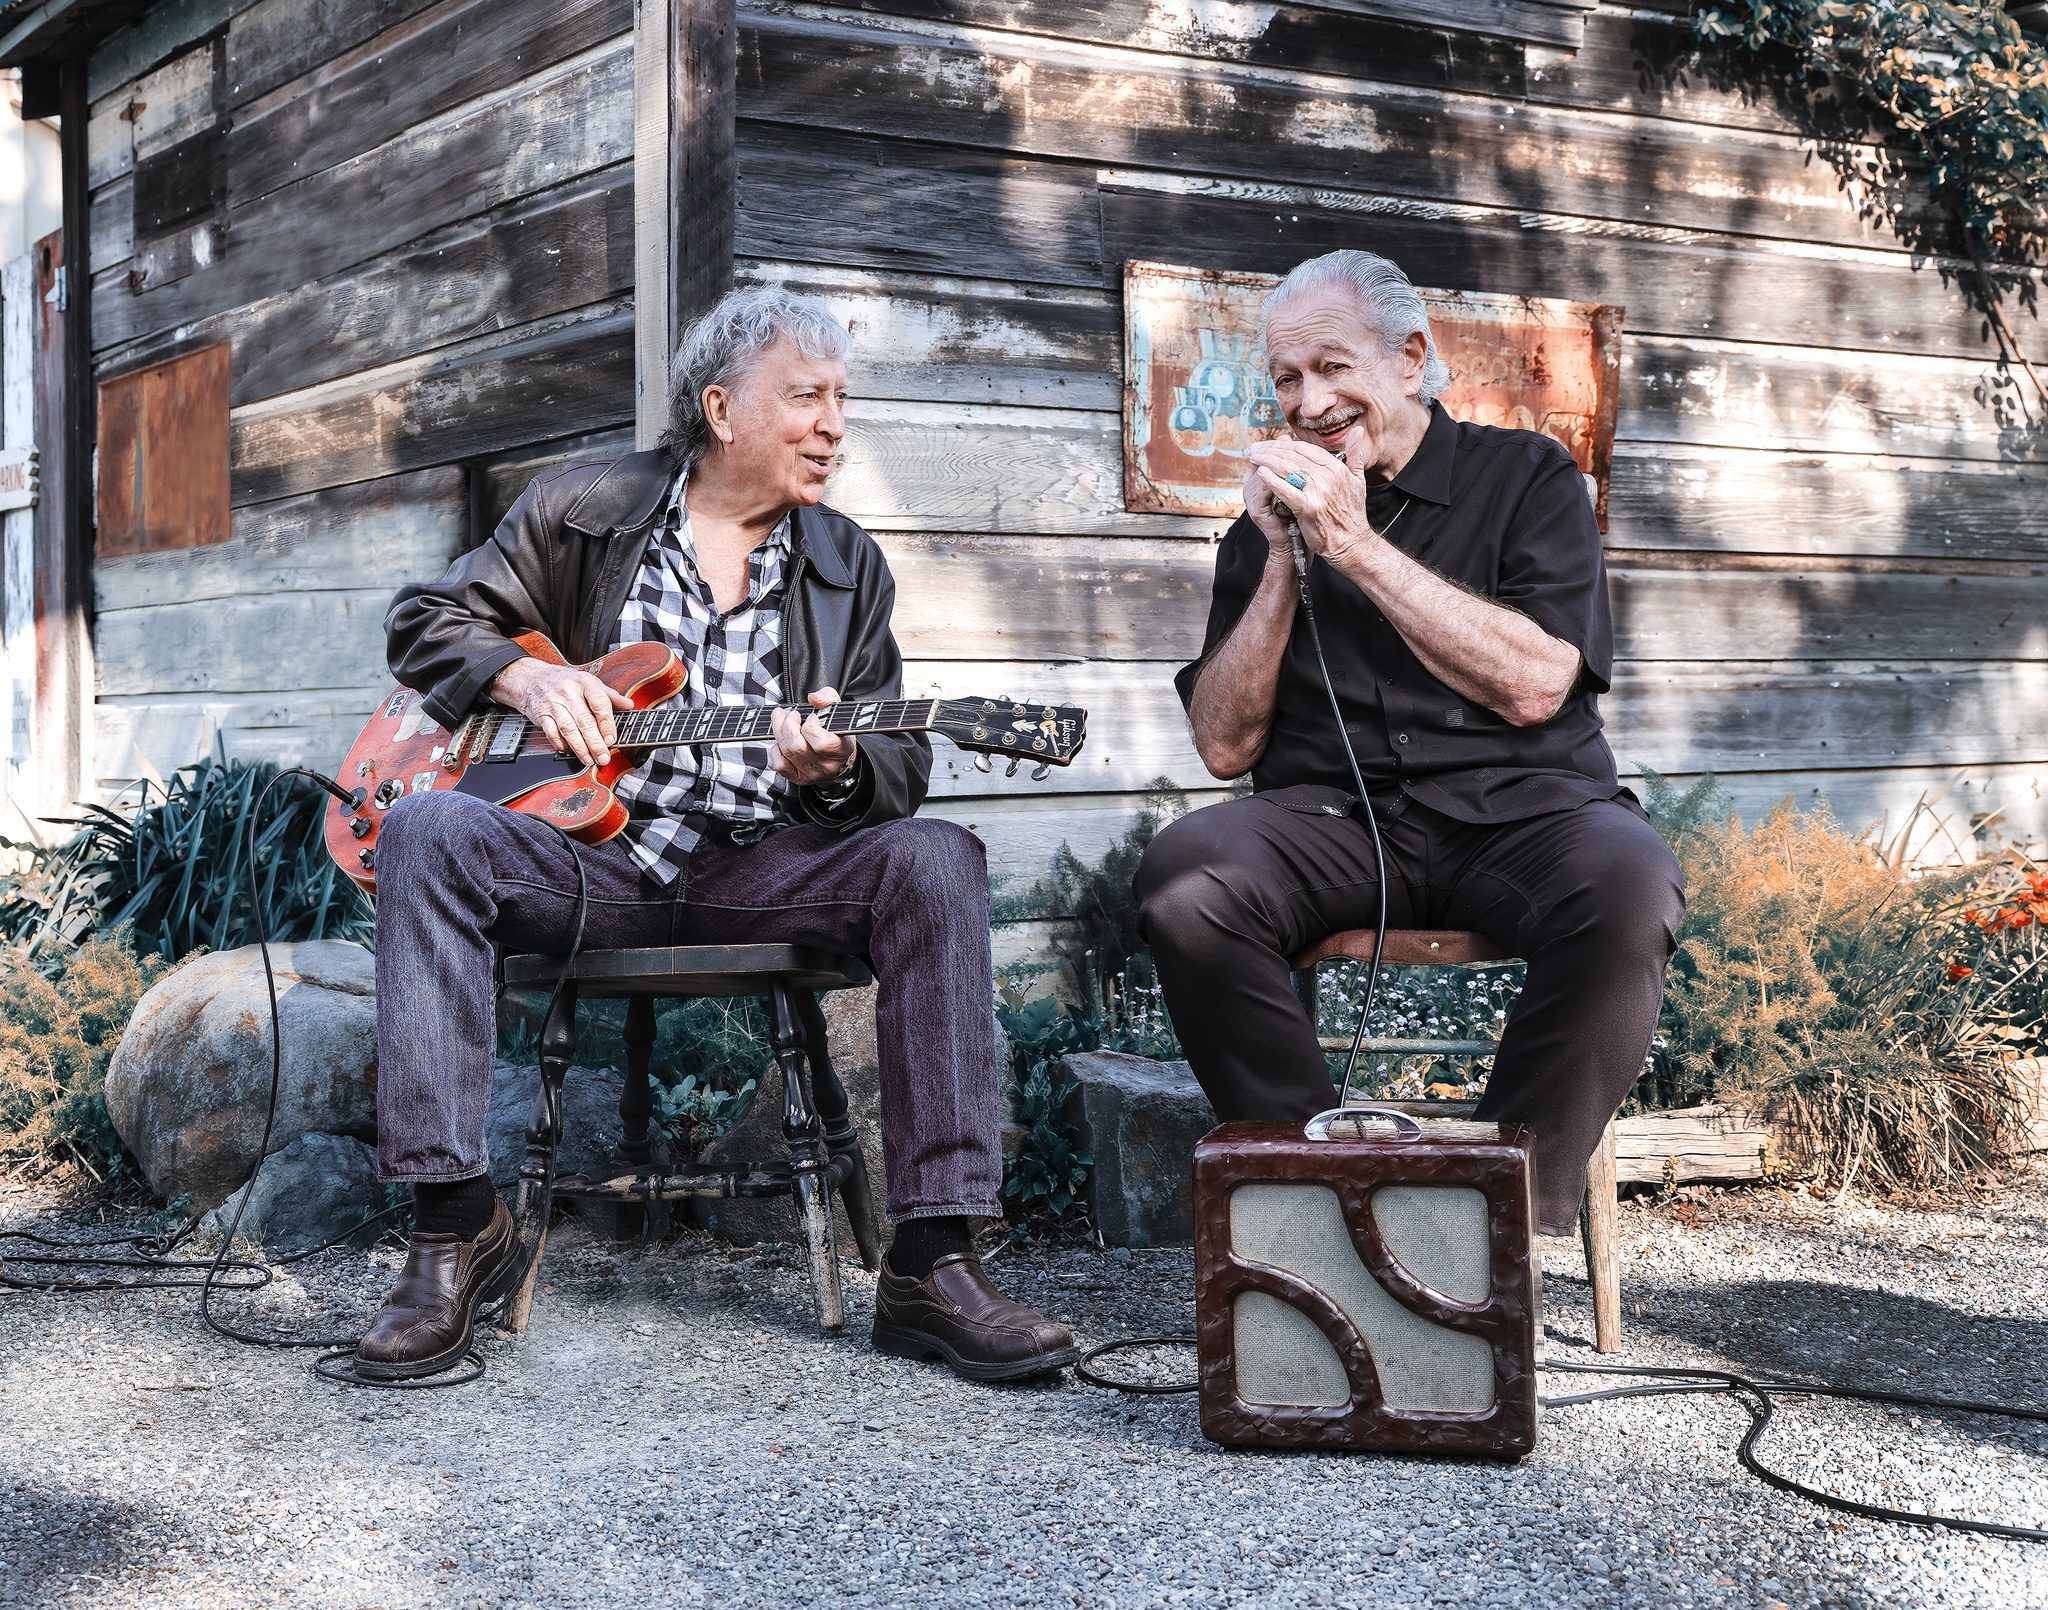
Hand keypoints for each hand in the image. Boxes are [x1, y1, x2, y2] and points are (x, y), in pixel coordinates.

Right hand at [490, 657, 632, 767]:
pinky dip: (560, 744)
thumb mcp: (590, 683)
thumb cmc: (566, 682)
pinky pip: (551, 732)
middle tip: (603, 757)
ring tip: (589, 759)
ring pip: (568, 728)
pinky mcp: (540, 713)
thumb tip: (630, 705)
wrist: (533, 678)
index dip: (607, 723)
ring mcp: (553, 702)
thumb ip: (610, 695)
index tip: (612, 739)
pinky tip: (569, 751)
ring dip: (579, 747)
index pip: (599, 703)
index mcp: (585, 682)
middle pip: (584, 720)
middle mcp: (568, 691)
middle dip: (595, 742)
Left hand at [770, 687, 857, 786]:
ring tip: (781, 719)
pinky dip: (776, 750)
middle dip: (789, 725)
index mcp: (841, 750)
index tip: (812, 717)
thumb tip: (813, 698)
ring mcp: (812, 774)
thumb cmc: (837, 733)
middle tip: (791, 714)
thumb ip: (829, 698)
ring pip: (787, 752)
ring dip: (779, 731)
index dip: (812, 728)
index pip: (822, 743)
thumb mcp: (839, 711)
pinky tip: (782, 741)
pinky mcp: (798, 779)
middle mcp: (827, 766)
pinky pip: (780, 764)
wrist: (839, 760)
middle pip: (798, 747)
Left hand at [1245, 428, 1373, 566]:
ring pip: (1287, 469)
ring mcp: (1318, 492)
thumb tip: (1357, 430)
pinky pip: (1286, 489)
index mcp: (1337, 468)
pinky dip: (1271, 479)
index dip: (1283, 444)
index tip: (1269, 444)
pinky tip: (1260, 473)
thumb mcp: (1357, 480)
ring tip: (1252, 458)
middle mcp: (1328, 476)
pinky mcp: (1308, 508)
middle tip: (1254, 449)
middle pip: (1292, 455)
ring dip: (1266, 461)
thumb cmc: (1352, 513)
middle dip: (1270, 450)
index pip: (1305, 448)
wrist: (1352, 543)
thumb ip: (1355, 455)